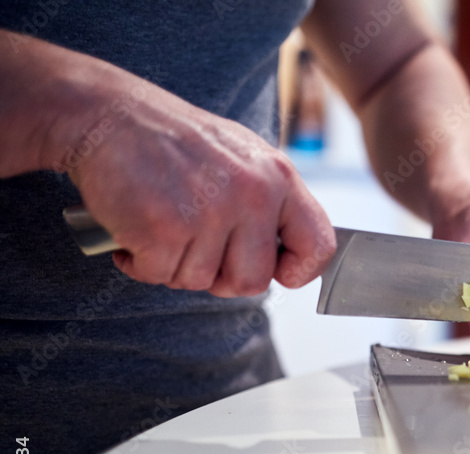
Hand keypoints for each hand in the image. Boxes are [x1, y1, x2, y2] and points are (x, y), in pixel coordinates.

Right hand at [63, 71, 335, 296]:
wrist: (110, 115)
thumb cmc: (176, 140)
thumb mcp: (243, 157)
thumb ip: (270, 204)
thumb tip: (288, 256)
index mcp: (278, 178)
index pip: (318, 245)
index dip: (299, 271)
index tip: (278, 273)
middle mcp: (251, 195)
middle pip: (253, 282)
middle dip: (222, 278)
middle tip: (197, 251)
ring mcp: (209, 212)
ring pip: (201, 281)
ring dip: (175, 266)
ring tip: (162, 227)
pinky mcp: (164, 228)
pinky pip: (160, 276)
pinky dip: (141, 264)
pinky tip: (135, 233)